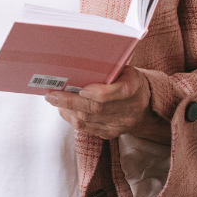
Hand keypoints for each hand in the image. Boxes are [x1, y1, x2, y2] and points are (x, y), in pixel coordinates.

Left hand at [45, 66, 170, 143]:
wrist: (144, 103)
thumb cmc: (127, 79)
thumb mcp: (123, 68)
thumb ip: (106, 68)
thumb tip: (76, 63)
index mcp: (134, 87)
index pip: (118, 92)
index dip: (99, 93)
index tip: (81, 89)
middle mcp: (129, 109)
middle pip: (96, 108)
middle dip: (71, 102)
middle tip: (52, 95)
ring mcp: (120, 124)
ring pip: (88, 120)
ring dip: (67, 110)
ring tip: (54, 100)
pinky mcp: (111, 133)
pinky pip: (87, 128)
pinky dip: (72, 118)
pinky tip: (64, 109)